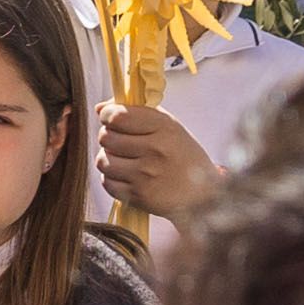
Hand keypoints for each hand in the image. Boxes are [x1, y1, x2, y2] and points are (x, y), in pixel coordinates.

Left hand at [94, 102, 221, 222]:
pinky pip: (107, 183)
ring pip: (103, 160)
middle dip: (109, 138)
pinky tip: (127, 177)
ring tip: (124, 160)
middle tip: (121, 142)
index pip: (117, 116)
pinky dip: (112, 180)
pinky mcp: (140, 196)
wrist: (204, 193)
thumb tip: (99, 108)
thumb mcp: (169, 126)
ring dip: (109, 159)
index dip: (107, 115)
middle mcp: (155, 150)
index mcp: (164, 127)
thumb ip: (135, 112)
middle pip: (106, 137)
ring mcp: (146, 175)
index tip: (111, 119)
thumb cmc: (181, 154)